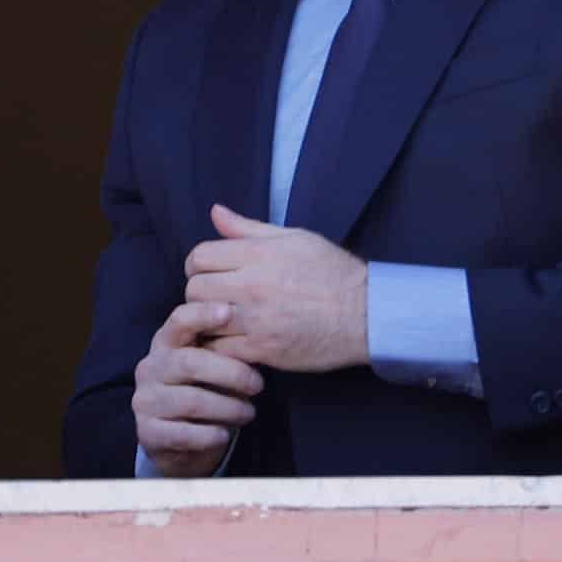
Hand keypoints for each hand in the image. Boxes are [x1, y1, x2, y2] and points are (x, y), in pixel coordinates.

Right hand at [131, 301, 263, 477]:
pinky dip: (210, 435)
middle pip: (189, 362)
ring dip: (227, 408)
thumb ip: (224, 350)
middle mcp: (150, 367)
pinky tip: (225, 434)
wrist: (177, 441)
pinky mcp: (147, 433)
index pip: (179, 320)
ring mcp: (145, 400)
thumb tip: (258, 337)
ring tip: (249, 413)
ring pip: (190, 401)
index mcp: (165, 343)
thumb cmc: (202, 392)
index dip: (203, 314)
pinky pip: (183, 434)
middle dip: (230, 373)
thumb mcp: (210, 366)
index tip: (231, 312)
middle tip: (259, 384)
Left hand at [185, 203, 367, 373]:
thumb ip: (248, 228)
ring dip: (206, 320)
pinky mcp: (263, 350)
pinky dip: (219, 347)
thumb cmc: (332, 272)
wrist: (367, 315)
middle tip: (214, 297)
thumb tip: (215, 212)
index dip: (198, 264)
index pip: (199, 255)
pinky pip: (220, 349)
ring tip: (220, 320)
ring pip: (202, 319)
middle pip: (194, 288)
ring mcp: (256, 320)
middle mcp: (252, 285)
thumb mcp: (293, 238)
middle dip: (199, 291)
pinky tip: (231, 342)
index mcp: (258, 254)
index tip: (209, 272)